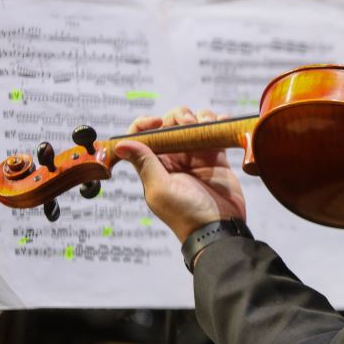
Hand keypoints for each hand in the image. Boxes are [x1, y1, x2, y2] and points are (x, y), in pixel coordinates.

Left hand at [116, 107, 246, 242]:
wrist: (218, 227)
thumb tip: (121, 144)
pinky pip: (216, 131)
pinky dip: (219, 122)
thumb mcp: (160, 189)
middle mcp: (173, 157)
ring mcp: (196, 155)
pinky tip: (221, 124)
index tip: (158, 122)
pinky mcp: (216, 156)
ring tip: (208, 124)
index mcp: (154, 164)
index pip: (142, 136)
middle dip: (178, 116)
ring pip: (194, 122)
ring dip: (200, 117)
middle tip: (189, 123)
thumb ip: (145, 163)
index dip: (146, 123)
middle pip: (170, 123)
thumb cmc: (186, 213)